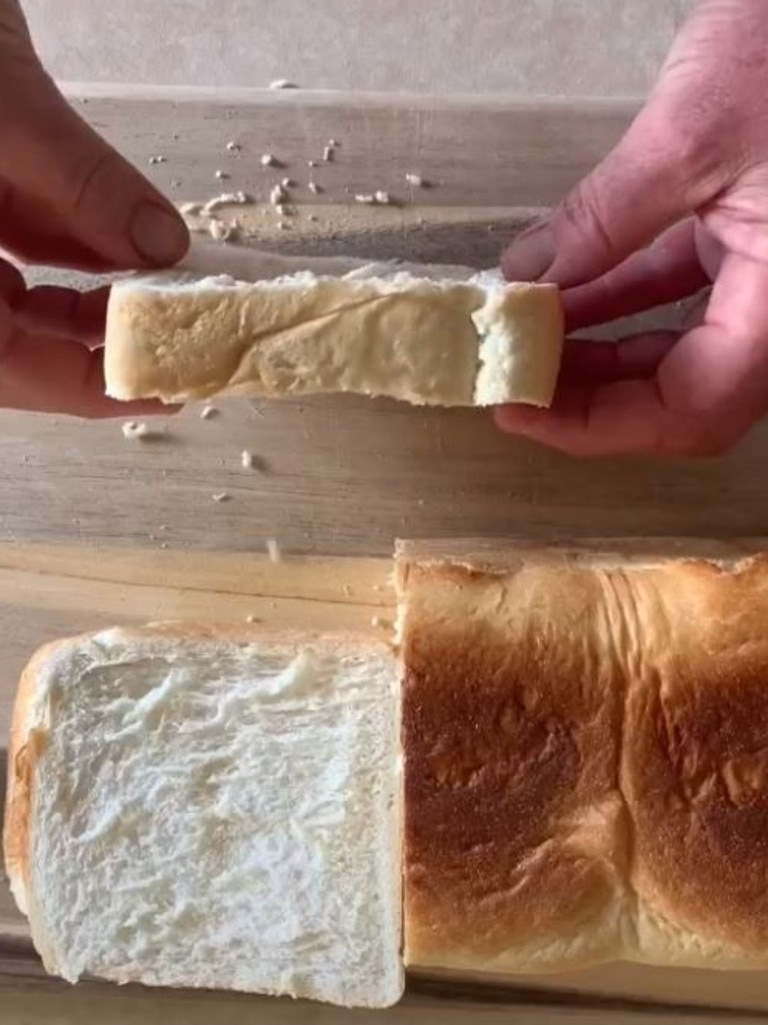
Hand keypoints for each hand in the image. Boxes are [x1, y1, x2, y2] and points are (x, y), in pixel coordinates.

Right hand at [0, 0, 187, 416]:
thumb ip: (79, 180)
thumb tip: (165, 245)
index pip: (4, 366)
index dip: (84, 389)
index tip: (167, 388)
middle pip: (14, 344)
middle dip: (101, 344)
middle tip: (188, 343)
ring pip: (18, 302)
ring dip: (98, 297)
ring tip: (174, 292)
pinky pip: (17, 250)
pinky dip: (77, 250)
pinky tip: (132, 244)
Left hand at [499, 0, 767, 456]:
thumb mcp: (690, 137)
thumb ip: (605, 221)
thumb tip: (527, 280)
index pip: (694, 409)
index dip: (599, 427)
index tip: (518, 410)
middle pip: (682, 391)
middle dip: (591, 393)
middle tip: (513, 381)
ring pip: (679, 345)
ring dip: (599, 349)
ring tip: (526, 342)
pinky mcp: (753, 233)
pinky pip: (682, 289)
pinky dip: (620, 295)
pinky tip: (563, 296)